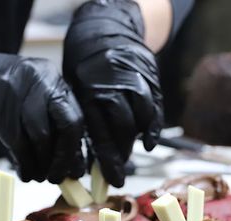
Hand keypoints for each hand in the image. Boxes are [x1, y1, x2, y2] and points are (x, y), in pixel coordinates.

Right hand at [0, 35, 85, 182]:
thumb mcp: (22, 94)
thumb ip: (45, 116)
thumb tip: (69, 156)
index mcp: (49, 76)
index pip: (75, 115)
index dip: (77, 147)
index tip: (76, 168)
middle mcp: (40, 81)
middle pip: (68, 126)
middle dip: (66, 157)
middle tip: (60, 177)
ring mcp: (20, 95)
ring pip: (44, 139)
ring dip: (43, 165)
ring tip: (39, 176)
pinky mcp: (0, 113)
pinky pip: (21, 146)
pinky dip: (26, 165)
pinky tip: (25, 173)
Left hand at [63, 0, 163, 186]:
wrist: (104, 32)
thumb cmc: (84, 70)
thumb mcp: (75, 93)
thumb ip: (85, 123)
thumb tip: (90, 163)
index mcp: (89, 92)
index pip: (100, 133)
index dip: (108, 160)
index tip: (113, 179)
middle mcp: (113, 85)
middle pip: (123, 129)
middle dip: (122, 155)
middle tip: (120, 171)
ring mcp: (134, 80)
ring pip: (141, 119)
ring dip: (136, 142)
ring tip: (129, 154)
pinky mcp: (150, 78)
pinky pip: (155, 108)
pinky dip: (153, 128)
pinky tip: (148, 142)